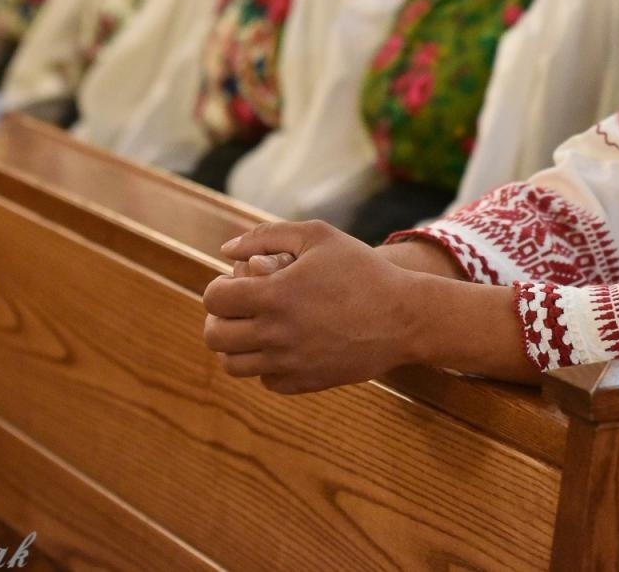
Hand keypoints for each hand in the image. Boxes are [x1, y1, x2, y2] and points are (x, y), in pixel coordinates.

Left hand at [204, 221, 419, 394]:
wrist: (404, 317)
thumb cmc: (362, 269)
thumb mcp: (318, 236)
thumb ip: (266, 236)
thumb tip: (226, 250)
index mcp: (274, 294)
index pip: (214, 299)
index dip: (219, 288)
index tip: (236, 283)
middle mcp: (275, 333)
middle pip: (215, 335)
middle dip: (220, 317)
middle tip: (238, 308)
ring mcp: (289, 362)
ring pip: (233, 364)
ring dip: (236, 345)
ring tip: (256, 328)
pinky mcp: (305, 382)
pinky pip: (266, 380)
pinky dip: (266, 365)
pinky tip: (284, 346)